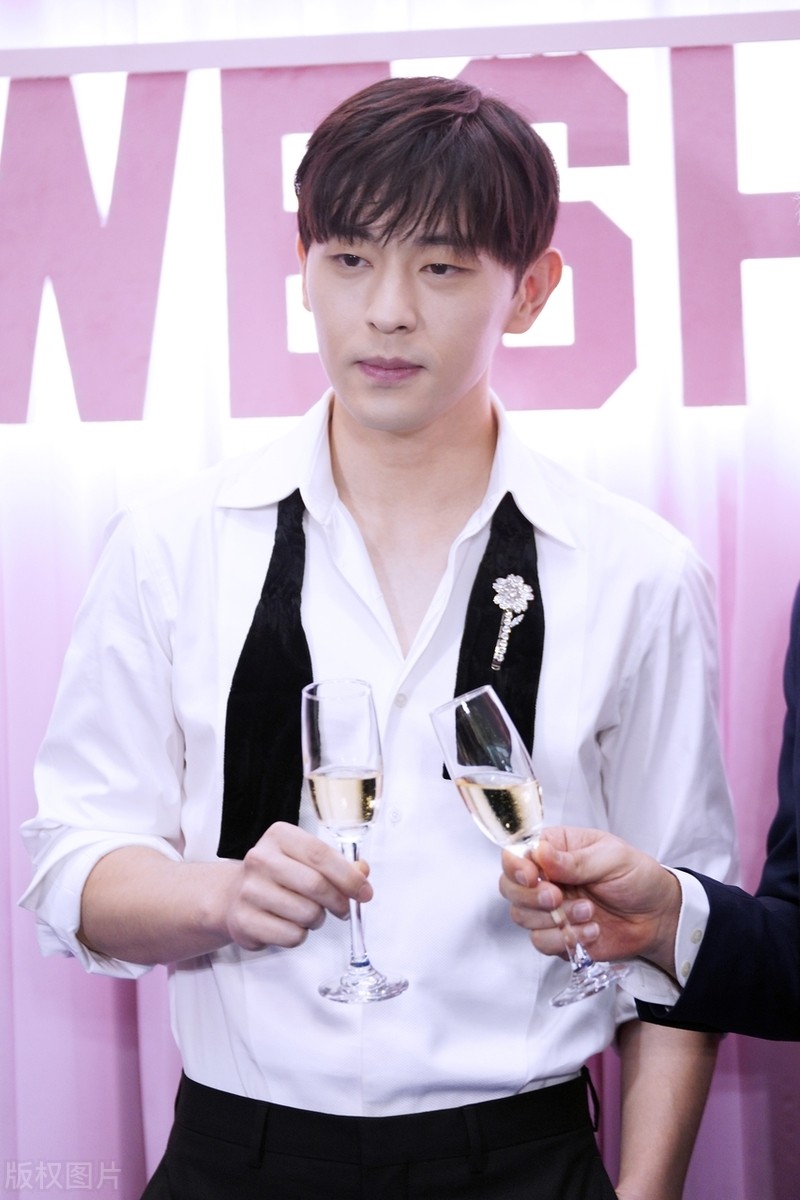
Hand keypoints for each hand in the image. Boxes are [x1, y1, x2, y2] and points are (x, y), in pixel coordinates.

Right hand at [224, 821, 372, 951]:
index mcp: (279, 836)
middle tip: (343, 909)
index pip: (321, 854)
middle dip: (339, 902)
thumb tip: (362, 872)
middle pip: (316, 885)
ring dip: (317, 919)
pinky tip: (289, 924)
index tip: (364, 892)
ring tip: (307, 912)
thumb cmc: (278, 876)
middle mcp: (260, 859)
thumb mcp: (305, 859)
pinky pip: (292, 935)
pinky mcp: (244, 921)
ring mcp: (249, 890)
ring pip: (307, 914)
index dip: (348, 876)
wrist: (233, 895)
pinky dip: (299, 935)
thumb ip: (337, 864)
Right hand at [498, 827, 681, 974]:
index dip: (516, 867)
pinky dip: (564, 940)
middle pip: (510, 888)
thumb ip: (575, 860)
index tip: (532, 877)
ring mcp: (550, 909)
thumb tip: (540, 852)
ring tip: (589, 913)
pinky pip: (541, 942)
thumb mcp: (612, 858)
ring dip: (554, 920)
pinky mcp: (558, 935)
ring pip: (522, 917)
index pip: (516, 854)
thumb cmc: (638, 877)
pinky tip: (591, 931)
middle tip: (559, 898)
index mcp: (555, 849)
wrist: (658, 917)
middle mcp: (546, 878)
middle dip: (532, 897)